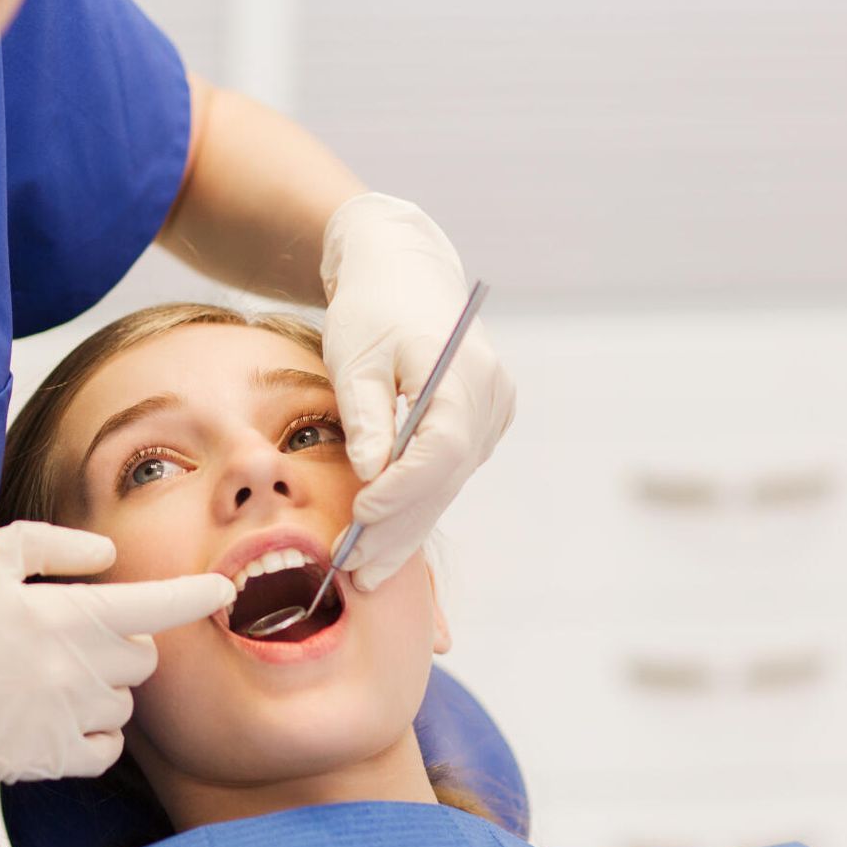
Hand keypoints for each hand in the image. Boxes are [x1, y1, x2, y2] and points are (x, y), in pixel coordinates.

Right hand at [0, 522, 235, 807]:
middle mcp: (70, 675)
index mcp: (60, 616)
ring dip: (105, 690)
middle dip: (122, 642)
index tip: (224, 593)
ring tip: (52, 673)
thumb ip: (50, 547)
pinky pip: (99, 755)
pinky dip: (93, 736)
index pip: (154, 607)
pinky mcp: (34, 764)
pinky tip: (57, 716)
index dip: (195, 598)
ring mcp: (55, 724)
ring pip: (122, 709)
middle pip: (141, 660)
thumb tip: (106, 556)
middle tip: (73, 630)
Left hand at [320, 192, 515, 591]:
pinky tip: (385, 543)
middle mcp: (490, 397)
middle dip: (400, 528)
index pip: (442, 449)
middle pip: (446, 478)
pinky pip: (447, 475)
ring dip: (406, 529)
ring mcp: (492, 413)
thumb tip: (369, 475)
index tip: (361, 517)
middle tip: (356, 570)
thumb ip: (365, 416)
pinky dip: (415, 506)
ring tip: (365, 573)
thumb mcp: (355, 357)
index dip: (402, 491)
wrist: (402, 272)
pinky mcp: (481, 425)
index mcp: (465, 374)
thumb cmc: (370, 308)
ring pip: (447, 484)